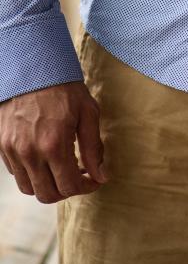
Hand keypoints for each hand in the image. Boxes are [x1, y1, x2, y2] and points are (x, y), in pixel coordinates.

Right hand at [0, 82, 106, 202]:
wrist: (33, 68)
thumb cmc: (65, 88)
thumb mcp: (88, 112)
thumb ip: (94, 148)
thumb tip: (101, 176)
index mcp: (53, 145)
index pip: (69, 186)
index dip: (86, 188)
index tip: (94, 180)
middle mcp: (29, 152)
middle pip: (47, 195)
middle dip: (67, 191)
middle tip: (79, 176)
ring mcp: (12, 151)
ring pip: (29, 188)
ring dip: (47, 185)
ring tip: (62, 169)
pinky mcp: (2, 146)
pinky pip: (16, 173)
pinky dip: (32, 173)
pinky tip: (45, 157)